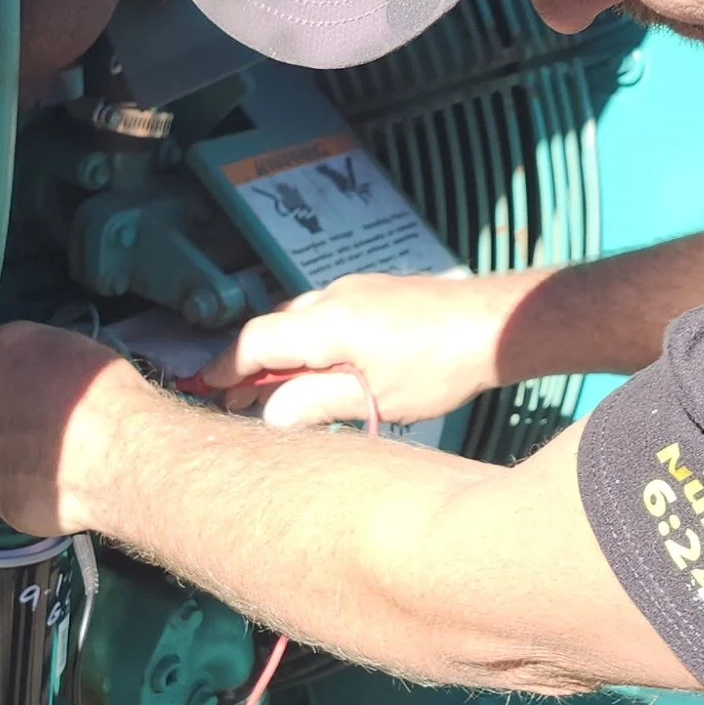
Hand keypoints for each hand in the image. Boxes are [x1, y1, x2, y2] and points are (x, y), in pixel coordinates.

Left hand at [0, 321, 157, 536]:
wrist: (111, 460)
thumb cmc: (113, 401)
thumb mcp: (94, 360)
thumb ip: (62, 367)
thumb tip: (64, 384)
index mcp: (9, 344)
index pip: (12, 352)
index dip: (36, 376)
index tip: (57, 391)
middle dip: (18, 411)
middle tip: (54, 431)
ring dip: (16, 451)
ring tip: (57, 468)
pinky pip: (0, 481)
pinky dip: (21, 486)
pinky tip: (52, 491)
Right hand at [201, 269, 522, 428]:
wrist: (495, 324)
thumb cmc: (441, 364)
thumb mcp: (376, 397)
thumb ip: (316, 403)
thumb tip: (268, 415)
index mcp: (326, 322)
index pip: (253, 341)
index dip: (225, 368)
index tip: (208, 391)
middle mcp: (333, 297)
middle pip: (272, 329)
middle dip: (252, 366)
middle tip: (241, 405)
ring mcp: (355, 289)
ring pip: (299, 321)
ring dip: (284, 355)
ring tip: (282, 394)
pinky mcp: (375, 292)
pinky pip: (324, 315)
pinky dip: (310, 342)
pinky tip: (324, 370)